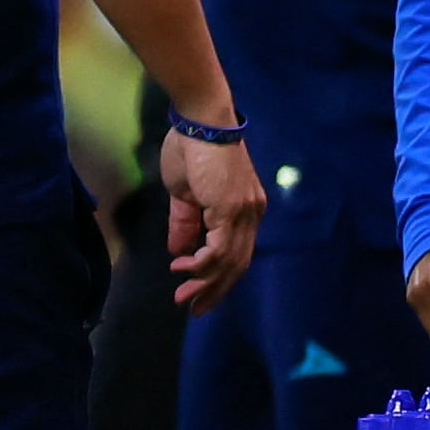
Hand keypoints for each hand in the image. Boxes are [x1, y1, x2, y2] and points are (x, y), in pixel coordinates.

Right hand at [155, 125, 266, 312]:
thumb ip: (184, 224)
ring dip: (204, 282)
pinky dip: (200, 264)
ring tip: (183, 296)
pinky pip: (219, 248)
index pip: (236, 252)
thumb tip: (178, 252)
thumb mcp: (184, 193)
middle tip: (192, 308)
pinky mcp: (231, 209)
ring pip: (229, 261)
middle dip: (213, 290)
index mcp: (245, 210)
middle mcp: (251, 214)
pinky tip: (182, 268)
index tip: (196, 293)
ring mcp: (244, 212)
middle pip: (237, 264)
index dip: (217, 277)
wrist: (200, 121)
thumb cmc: (191, 149)